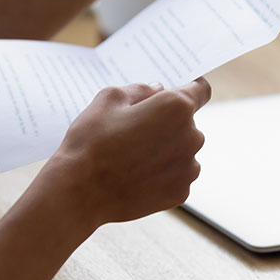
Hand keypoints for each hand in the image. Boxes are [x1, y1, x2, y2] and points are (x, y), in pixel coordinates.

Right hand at [41, 79, 210, 227]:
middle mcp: (192, 136)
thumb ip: (139, 89)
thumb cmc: (91, 140)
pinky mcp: (181, 192)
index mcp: (176, 107)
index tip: (178, 91)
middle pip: (187, 123)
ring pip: (182, 150)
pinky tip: (135, 176)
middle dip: (167, 122)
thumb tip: (157, 89)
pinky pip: (176, 175)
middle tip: (134, 130)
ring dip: (165, 149)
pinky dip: (161, 173)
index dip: (190, 87)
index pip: (200, 89)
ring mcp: (188, 168)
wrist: (79, 191)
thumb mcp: (108, 99)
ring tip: (131, 157)